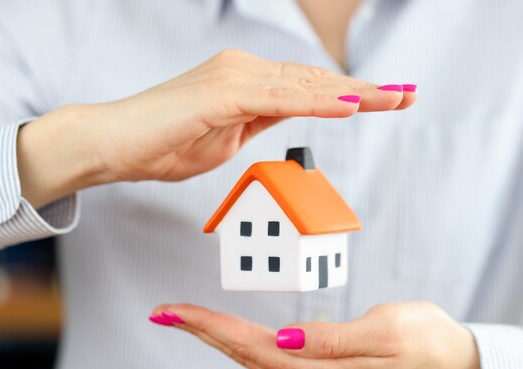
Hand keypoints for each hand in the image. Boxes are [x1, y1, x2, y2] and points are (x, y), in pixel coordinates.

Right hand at [17, 49, 415, 207]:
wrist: (113, 143)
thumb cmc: (163, 144)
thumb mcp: (225, 137)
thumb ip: (256, 122)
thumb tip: (282, 117)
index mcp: (246, 83)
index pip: (307, 89)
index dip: (349, 94)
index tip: (386, 99)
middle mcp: (244, 71)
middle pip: (314, 82)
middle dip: (365, 90)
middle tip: (409, 94)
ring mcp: (233, 78)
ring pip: (304, 86)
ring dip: (353, 93)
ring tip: (394, 98)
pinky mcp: (221, 93)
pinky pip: (278, 98)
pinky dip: (317, 101)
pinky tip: (349, 103)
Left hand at [150, 301, 480, 368]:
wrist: (451, 364)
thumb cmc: (423, 341)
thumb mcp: (387, 334)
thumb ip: (334, 340)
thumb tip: (284, 340)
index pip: (253, 348)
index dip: (212, 328)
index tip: (177, 312)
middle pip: (245, 355)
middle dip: (203, 332)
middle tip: (167, 312)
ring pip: (254, 358)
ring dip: (219, 337)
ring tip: (189, 319)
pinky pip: (272, 357)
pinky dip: (243, 342)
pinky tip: (233, 334)